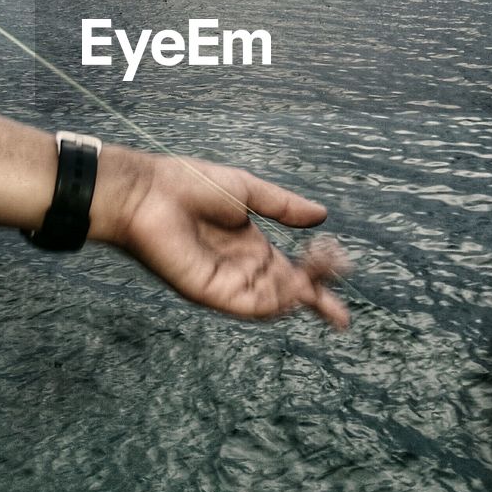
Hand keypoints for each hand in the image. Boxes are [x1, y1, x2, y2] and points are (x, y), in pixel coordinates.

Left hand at [92, 149, 349, 328]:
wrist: (147, 191)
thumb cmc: (187, 184)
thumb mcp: (246, 190)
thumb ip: (283, 206)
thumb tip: (322, 215)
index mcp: (249, 246)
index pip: (292, 270)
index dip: (320, 274)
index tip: (344, 266)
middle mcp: (241, 269)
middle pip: (289, 291)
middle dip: (319, 286)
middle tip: (340, 270)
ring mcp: (227, 283)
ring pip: (276, 302)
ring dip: (303, 291)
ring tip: (322, 264)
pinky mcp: (211, 292)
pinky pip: (251, 306)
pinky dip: (278, 301)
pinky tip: (295, 284)